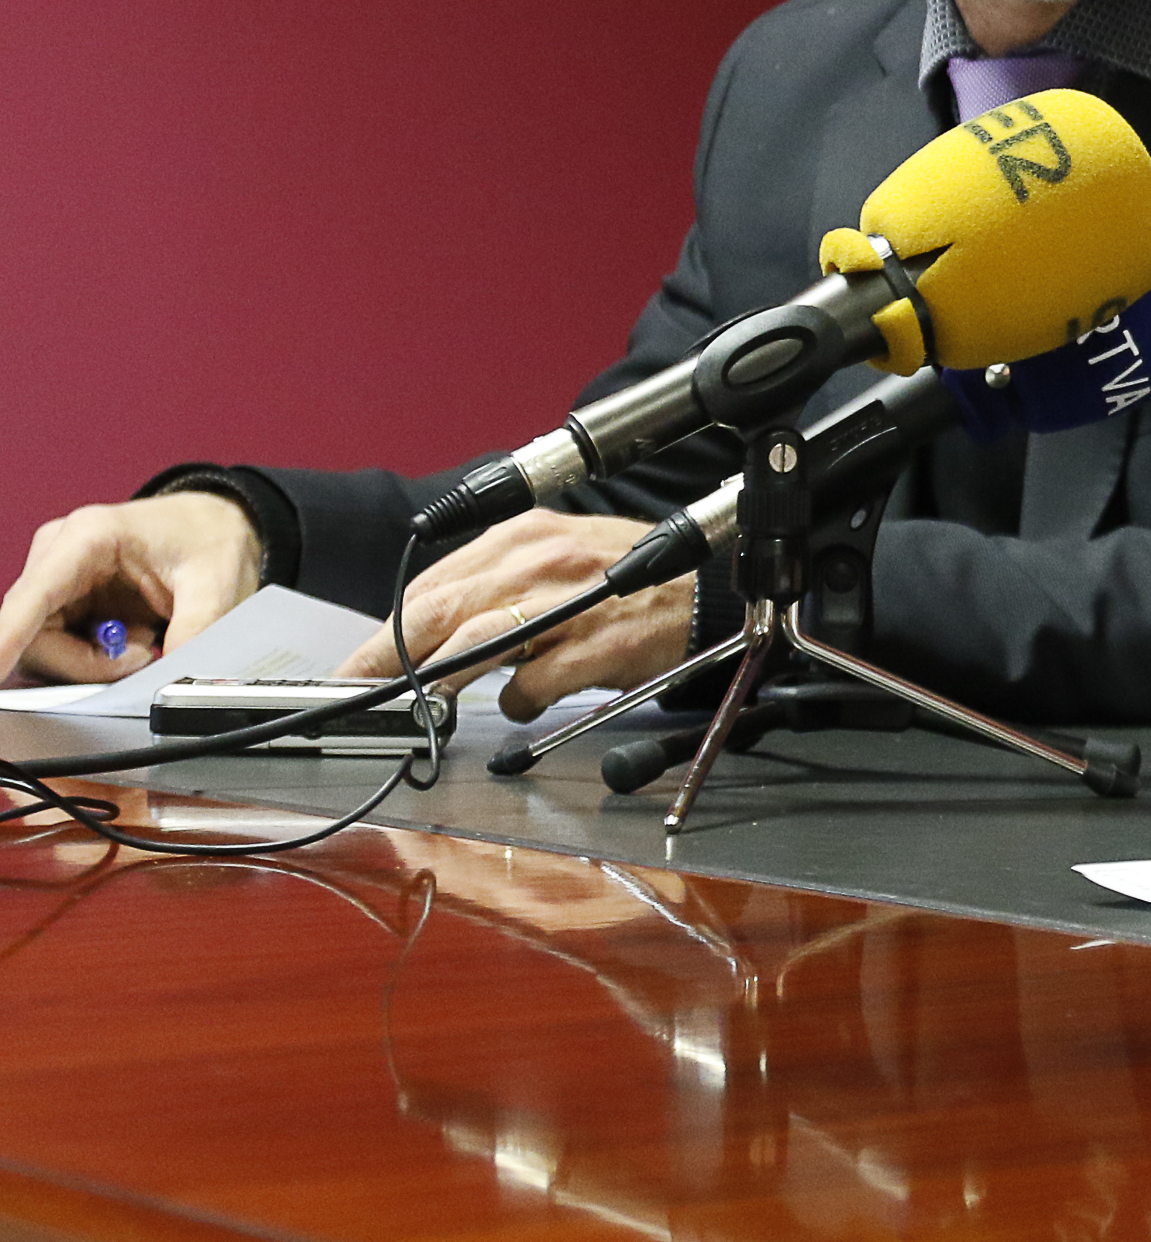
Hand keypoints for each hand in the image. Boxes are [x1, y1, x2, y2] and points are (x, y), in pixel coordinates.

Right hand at [0, 493, 262, 682]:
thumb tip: (171, 668)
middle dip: (82, 662)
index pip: (33, 595)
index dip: (7, 637)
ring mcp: (57, 578)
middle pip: (34, 634)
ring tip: (145, 642)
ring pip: (42, 646)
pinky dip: (92, 656)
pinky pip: (58, 645)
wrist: (213, 524)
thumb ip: (196, 627)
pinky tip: (132, 639)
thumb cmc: (207, 538)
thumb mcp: (217, 581)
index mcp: (89, 536)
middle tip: (142, 656)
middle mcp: (59, 554)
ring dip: (89, 661)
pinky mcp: (64, 599)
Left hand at [340, 512, 689, 720]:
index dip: (386, 630)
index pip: (431, 584)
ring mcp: (568, 603)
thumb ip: (497, 582)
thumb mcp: (557, 556)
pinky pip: (532, 686)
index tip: (355, 665)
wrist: (709, 587)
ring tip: (415, 707)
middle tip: (350, 692)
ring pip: (474, 644)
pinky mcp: (596, 647)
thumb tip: (433, 630)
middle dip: (383, 658)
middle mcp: (539, 560)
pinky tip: (529, 699)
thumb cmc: (628, 578)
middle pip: (438, 612)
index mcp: (522, 535)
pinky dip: (517, 702)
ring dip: (433, 681)